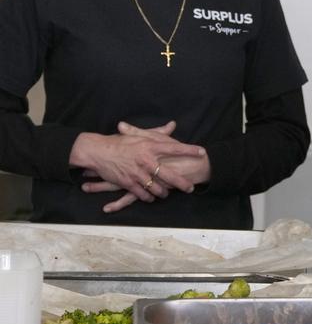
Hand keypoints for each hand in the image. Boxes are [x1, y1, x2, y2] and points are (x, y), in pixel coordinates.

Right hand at [70, 121, 207, 210]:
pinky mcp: (128, 182)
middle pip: (169, 174)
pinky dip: (148, 197)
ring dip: (163, 193)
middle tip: (190, 187)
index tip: (202, 153)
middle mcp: (146, 160)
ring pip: (156, 187)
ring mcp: (137, 173)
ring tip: (167, 194)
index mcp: (150, 146)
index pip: (174, 147)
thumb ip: (157, 132)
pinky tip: (151, 198)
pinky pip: (142, 194)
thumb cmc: (119, 142)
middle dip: (181, 183)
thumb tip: (172, 125)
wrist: (97, 151)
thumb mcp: (139, 135)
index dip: (189, 150)